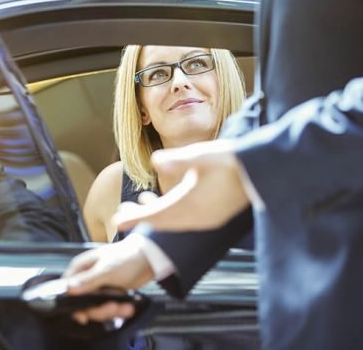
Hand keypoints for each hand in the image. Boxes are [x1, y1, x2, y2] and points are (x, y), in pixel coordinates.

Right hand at [63, 238, 153, 323]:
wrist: (148, 258)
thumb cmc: (126, 257)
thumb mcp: (106, 270)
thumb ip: (87, 281)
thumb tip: (68, 288)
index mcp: (82, 267)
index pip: (68, 289)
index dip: (72, 304)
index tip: (83, 317)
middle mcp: (87, 277)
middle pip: (82, 303)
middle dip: (99, 309)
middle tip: (112, 308)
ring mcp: (99, 286)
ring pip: (96, 307)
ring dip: (111, 311)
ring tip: (125, 307)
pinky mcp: (109, 293)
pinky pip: (108, 307)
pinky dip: (118, 310)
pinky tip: (128, 308)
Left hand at [113, 139, 250, 231]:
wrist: (262, 172)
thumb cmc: (232, 161)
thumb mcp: (203, 156)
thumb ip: (177, 160)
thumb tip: (155, 161)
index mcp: (192, 205)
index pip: (157, 215)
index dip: (136, 218)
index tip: (116, 222)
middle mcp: (197, 217)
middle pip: (162, 222)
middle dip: (141, 220)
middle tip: (120, 219)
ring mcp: (206, 219)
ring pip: (173, 222)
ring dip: (155, 217)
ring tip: (138, 209)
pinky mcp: (213, 215)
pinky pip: (185, 220)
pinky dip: (170, 214)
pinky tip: (164, 204)